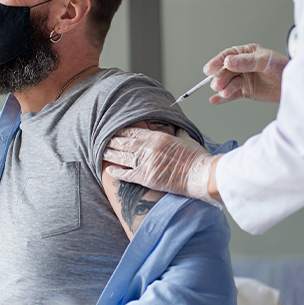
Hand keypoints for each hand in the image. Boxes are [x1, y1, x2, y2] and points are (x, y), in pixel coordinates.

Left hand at [103, 127, 218, 203]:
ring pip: (122, 157)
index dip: (120, 131)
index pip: (133, 131)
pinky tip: (109, 170)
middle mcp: (149, 148)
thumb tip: (175, 126)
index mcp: (158, 137)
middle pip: (123, 143)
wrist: (202, 175)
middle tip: (102, 141)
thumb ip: (177, 131)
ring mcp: (147, 164)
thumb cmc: (197, 158)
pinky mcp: (147, 179)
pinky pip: (126, 174)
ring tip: (101, 153)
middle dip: (111, 142)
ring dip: (110, 155)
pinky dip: (116, 172)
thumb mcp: (186, 138)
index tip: (113, 130)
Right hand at [204, 44, 287, 104]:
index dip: (217, 62)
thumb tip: (228, 62)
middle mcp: (242, 66)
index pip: (228, 56)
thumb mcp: (265, 61)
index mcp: (246, 53)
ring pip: (228, 83)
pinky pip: (232, 94)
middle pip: (225, 71)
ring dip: (223, 88)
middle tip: (217, 84)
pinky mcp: (246, 91)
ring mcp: (243, 79)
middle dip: (220, 77)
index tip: (209, 69)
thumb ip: (247, 62)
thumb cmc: (283, 67)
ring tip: (223, 92)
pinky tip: (214, 100)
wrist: (294, 85)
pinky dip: (222, 98)